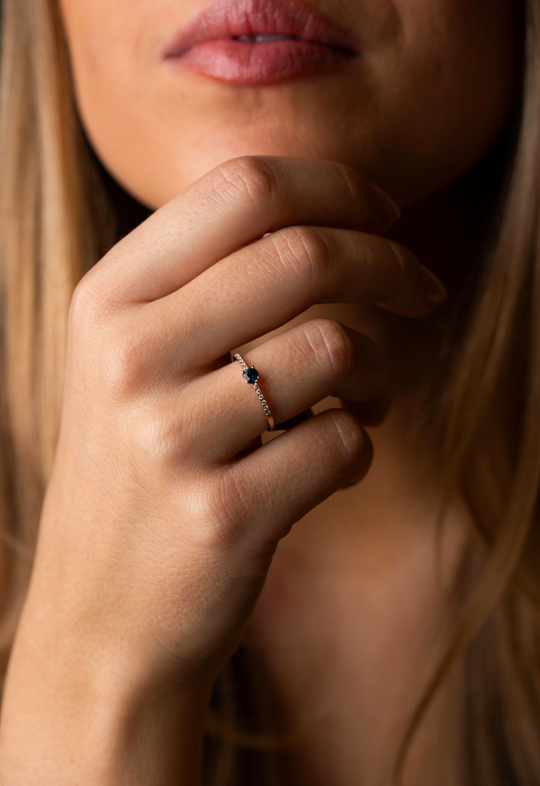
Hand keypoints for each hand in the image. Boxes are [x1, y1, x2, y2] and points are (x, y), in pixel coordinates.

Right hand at [15, 156, 443, 688]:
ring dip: (379, 372)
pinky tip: (328, 462)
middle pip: (304, 254)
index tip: (385, 214)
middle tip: (422, 288)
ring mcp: (170, 439)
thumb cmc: (136, 477)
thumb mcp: (130, 364)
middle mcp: (127, 357)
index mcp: (106, 300)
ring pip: (338, 348)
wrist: (101, 622)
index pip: (242, 187)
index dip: (337, 186)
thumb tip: (329, 216)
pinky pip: (345, 443)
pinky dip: (360, 446)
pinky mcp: (224, 514)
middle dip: (391, 261)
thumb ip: (203, 284)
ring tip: (361, 401)